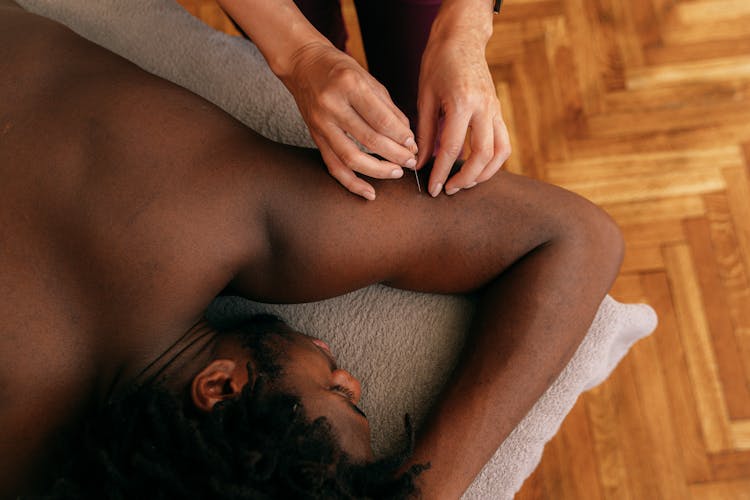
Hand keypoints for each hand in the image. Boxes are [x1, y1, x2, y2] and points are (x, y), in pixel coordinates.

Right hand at [283, 42, 417, 199]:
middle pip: (369, 139)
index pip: (380, 118)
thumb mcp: (367, 78)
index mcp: (349, 85)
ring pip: (351, 158)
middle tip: (411, 161)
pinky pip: (333, 166)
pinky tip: (369, 192)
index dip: (400, 136)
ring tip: (396, 173)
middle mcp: (332, 105)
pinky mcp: (315, 137)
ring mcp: (321, 123)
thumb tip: (408, 137)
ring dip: (377, 170)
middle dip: (395, 154)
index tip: (413, 144)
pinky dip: (352, 183)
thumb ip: (388, 108)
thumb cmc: (339, 69)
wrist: (302, 64)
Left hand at [416, 34, 510, 196]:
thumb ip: (425, 133)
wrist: (461, 38)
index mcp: (462, 102)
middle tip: (447, 190)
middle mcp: (484, 107)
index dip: (441, 172)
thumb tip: (420, 164)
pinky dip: (492, 161)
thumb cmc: (438, 63)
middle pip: (482, 155)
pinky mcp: (499, 111)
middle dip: (465, 179)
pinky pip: (504, 143)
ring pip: (501, 152)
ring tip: (464, 183)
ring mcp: (496, 109)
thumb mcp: (425, 97)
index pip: (452, 148)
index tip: (432, 189)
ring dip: (484, 174)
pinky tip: (475, 168)